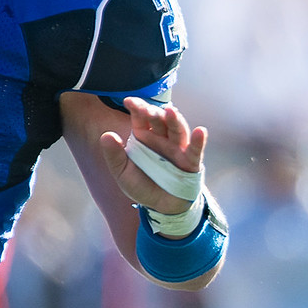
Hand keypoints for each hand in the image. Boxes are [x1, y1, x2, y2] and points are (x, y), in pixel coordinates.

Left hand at [96, 97, 207, 216]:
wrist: (161, 206)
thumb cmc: (142, 185)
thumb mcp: (122, 172)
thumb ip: (114, 155)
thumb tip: (106, 135)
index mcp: (144, 137)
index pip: (141, 118)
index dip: (137, 108)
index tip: (129, 101)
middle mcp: (162, 139)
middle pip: (160, 120)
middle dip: (154, 113)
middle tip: (148, 109)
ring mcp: (177, 149)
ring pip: (178, 130)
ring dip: (175, 120)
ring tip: (171, 111)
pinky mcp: (191, 163)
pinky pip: (195, 150)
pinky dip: (198, 141)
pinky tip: (200, 131)